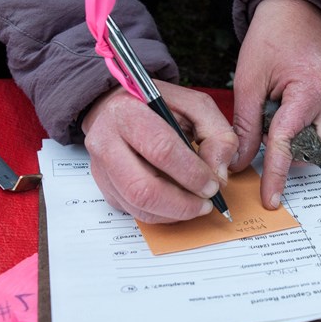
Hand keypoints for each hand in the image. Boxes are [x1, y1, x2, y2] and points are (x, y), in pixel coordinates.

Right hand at [81, 81, 238, 222]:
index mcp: (128, 112)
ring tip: (197, 205)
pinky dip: (163, 214)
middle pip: (143, 188)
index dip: (192, 173)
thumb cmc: (159, 106)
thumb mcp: (196, 107)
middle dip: (182, 204)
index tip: (213, 184)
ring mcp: (101, 168)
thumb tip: (219, 174)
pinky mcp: (105, 187)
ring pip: (138, 206)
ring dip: (174, 213)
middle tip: (206, 203)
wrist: (120, 108)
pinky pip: (135, 212)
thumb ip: (217, 134)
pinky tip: (179, 203)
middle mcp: (106, 141)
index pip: (161, 150)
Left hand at [230, 0, 320, 208]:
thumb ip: (246, 124)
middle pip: (316, 152)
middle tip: (266, 140)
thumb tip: (242, 161)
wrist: (298, 9)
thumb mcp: (249, 79)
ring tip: (276, 116)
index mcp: (311, 89)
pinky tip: (287, 113)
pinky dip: (304, 130)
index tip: (271, 198)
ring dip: (297, 142)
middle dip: (291, 156)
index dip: (276, 174)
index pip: (289, 143)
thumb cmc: (272, 36)